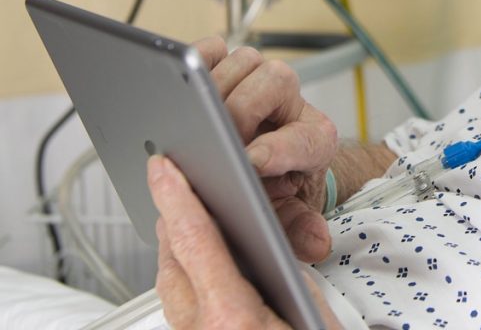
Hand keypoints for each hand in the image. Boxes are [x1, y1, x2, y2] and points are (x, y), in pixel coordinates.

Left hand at [148, 154, 342, 328]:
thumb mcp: (315, 317)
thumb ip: (287, 277)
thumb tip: (267, 246)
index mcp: (232, 318)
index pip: (196, 242)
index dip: (178, 197)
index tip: (164, 167)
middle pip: (173, 262)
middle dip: (172, 217)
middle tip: (175, 179)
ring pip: (172, 286)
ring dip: (176, 248)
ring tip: (186, 216)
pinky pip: (181, 308)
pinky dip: (185, 277)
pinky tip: (200, 267)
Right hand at [194, 37, 338, 261]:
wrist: (274, 164)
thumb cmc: (277, 187)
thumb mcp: (288, 217)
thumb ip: (297, 230)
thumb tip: (315, 243)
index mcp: (315, 139)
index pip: (301, 138)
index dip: (275, 149)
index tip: (250, 163)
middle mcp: (291, 102)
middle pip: (271, 82)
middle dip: (239, 112)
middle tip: (214, 139)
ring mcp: (261, 80)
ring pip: (243, 62)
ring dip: (216, 88)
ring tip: (195, 118)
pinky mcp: (232, 67)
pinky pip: (214, 49)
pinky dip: (197, 61)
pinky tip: (181, 88)